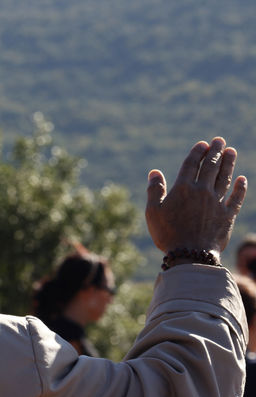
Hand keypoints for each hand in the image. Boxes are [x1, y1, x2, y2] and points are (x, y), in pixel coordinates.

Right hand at [146, 137, 246, 257]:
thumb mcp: (152, 211)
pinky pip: (236, 198)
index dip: (197, 152)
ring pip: (224, 178)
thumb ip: (154, 190)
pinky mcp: (227, 216)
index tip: (203, 144)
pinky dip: (240, 188)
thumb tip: (154, 172)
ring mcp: (217, 203)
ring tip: (232, 152)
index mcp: (183, 189)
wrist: (191, 255)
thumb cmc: (167, 234)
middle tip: (220, 140)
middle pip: (210, 167)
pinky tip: (242, 179)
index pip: (191, 164)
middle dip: (215, 152)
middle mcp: (202, 192)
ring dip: (228, 164)